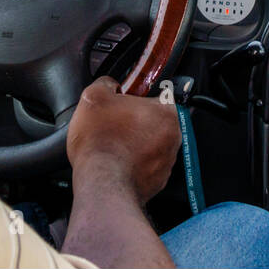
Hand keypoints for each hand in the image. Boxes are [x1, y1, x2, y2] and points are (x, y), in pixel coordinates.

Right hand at [66, 76, 180, 205]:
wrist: (101, 184)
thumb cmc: (101, 142)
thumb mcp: (94, 96)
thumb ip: (106, 83)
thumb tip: (109, 85)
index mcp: (165, 112)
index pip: (158, 94)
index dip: (137, 96)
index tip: (124, 101)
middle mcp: (174, 137)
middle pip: (155, 121)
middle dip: (135, 121)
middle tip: (114, 124)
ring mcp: (167, 161)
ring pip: (151, 144)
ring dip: (135, 143)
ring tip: (112, 145)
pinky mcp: (158, 182)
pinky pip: (147, 166)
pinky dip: (134, 164)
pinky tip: (115, 162)